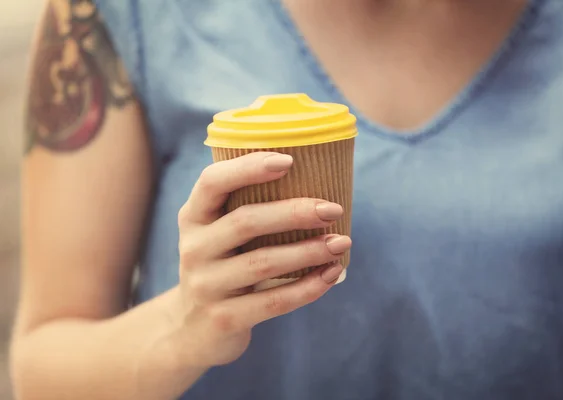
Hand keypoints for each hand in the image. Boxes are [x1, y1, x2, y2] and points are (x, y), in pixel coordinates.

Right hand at [173, 152, 351, 367]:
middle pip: (245, 222)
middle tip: (333, 209)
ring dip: (309, 251)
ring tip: (342, 242)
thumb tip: (317, 186)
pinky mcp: (224, 318)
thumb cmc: (223, 267)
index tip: (289, 161)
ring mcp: (206, 286)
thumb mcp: (219, 235)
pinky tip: (332, 274)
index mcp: (194, 217)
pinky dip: (308, 287)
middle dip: (294, 212)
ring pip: (263, 263)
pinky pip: (273, 301)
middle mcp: (194, 248)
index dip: (248, 168)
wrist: (193, 331)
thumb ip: (249, 211)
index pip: (212, 182)